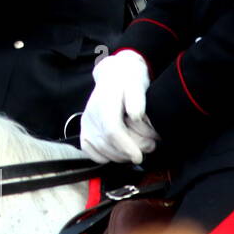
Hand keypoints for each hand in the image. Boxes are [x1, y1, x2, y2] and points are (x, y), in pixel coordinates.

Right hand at [81, 50, 158, 164]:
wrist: (114, 75)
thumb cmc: (128, 81)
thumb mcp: (137, 84)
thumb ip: (136, 99)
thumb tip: (135, 116)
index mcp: (104, 104)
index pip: (111, 131)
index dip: (125, 147)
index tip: (139, 156)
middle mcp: (91, 115)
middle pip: (107, 144)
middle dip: (128, 152)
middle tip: (149, 147)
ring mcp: (86, 123)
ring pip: (100, 150)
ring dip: (121, 156)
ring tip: (138, 148)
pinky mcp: (84, 130)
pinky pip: (90, 151)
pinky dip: (105, 157)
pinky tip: (118, 151)